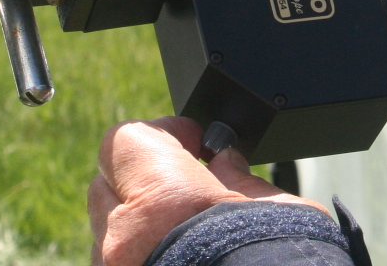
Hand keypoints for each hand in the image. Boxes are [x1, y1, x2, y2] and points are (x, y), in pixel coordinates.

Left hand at [88, 116, 325, 265]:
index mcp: (163, 200)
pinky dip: (140, 257)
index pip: (127, 141)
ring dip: (136, 224)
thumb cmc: (280, 265)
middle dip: (142, 178)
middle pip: (106, 184)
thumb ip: (242, 182)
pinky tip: (178, 260)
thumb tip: (226, 163)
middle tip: (187, 184)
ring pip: (107, 234)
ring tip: (184, 233)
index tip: (192, 140)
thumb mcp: (279, 213)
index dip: (161, 134)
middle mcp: (125, 240)